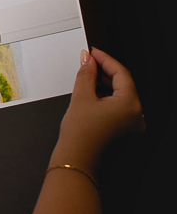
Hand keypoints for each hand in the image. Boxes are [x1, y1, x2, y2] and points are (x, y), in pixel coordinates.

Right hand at [54, 47, 143, 169]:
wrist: (76, 160)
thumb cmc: (81, 136)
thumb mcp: (82, 96)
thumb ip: (86, 72)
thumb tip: (88, 59)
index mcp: (131, 105)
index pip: (121, 73)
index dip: (105, 59)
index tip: (93, 53)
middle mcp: (136, 115)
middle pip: (123, 83)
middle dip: (104, 71)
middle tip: (88, 62)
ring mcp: (132, 124)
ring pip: (121, 94)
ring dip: (105, 83)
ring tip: (88, 76)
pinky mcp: (125, 129)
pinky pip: (119, 106)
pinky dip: (107, 96)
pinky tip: (93, 92)